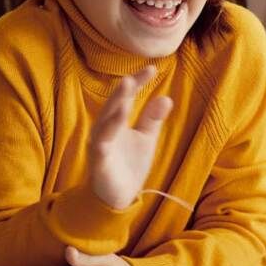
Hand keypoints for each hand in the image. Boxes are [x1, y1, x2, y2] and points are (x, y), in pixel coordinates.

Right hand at [89, 66, 171, 208]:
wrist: (119, 197)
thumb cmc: (129, 165)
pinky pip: (101, 145)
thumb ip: (152, 119)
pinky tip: (117, 120)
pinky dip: (106, 133)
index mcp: (117, 121)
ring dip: (115, 106)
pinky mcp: (98, 161)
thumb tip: (166, 98)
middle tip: (133, 76)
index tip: (152, 68)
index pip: (127, 97)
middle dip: (122, 91)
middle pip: (114, 105)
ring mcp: (100, 145)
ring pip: (105, 122)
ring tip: (125, 89)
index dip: (138, 82)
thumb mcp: (146, 139)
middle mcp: (105, 129)